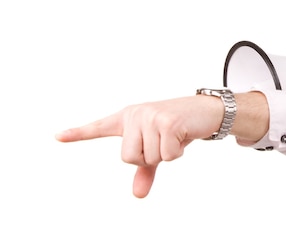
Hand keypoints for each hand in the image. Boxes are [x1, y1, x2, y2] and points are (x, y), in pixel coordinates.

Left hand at [55, 95, 222, 197]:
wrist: (207, 110)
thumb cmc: (179, 128)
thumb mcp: (158, 148)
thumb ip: (144, 170)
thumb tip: (137, 195)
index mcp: (129, 118)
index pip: (99, 127)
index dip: (78, 133)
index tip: (58, 137)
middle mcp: (136, 115)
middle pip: (128, 158)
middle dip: (149, 158)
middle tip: (163, 143)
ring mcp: (151, 117)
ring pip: (150, 158)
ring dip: (167, 154)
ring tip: (175, 136)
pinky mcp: (167, 122)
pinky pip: (167, 155)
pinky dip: (178, 152)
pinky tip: (183, 135)